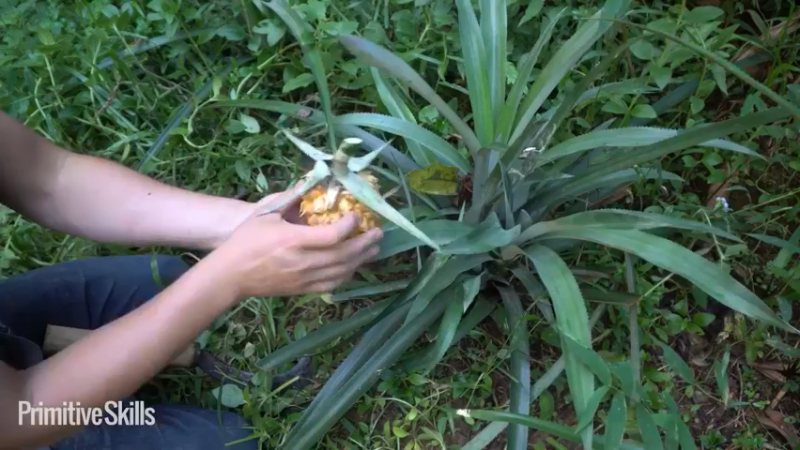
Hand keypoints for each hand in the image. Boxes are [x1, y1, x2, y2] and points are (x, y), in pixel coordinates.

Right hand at [208, 189, 382, 297]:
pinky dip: (348, 274)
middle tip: (378, 232)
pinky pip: (332, 284)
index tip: (357, 215)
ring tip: (373, 248)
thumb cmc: (245, 240)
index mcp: (293, 240)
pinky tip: (355, 265)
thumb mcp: (265, 213)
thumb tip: (310, 181)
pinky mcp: (303, 290)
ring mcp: (304, 279)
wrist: (230, 275)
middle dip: (364, 243)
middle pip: (344, 255)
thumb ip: (289, 197)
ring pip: (342, 271)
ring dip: (361, 259)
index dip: (349, 226)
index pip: (332, 236)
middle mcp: (303, 262)